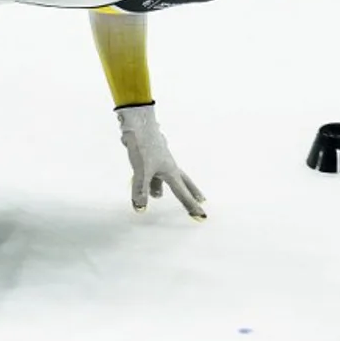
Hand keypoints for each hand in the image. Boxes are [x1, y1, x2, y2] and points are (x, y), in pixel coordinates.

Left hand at [116, 104, 206, 220]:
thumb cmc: (144, 145)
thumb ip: (140, 189)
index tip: (202, 217)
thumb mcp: (141, 170)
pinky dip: (148, 179)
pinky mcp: (148, 156)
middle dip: (191, 193)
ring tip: (158, 196)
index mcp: (170, 171)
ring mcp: (158, 160)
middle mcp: (167, 166)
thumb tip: (140, 209)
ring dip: (163, 186)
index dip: (191, 206)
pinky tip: (142, 181)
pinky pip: (151, 172)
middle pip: (183, 182)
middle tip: (202, 200)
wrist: (137, 123)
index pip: (183, 193)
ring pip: (163, 177)